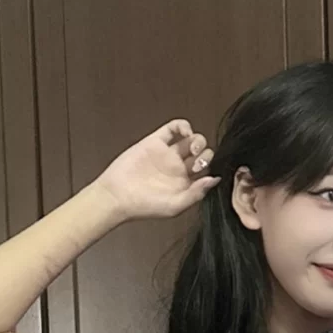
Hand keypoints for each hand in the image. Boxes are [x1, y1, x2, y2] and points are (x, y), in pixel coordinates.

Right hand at [93, 119, 220, 221]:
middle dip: (206, 154)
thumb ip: (196, 193)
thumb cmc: (145, 206)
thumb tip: (214, 180)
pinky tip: (185, 132)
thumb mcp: (175, 206)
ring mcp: (168, 154)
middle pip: (202, 154)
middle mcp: (179, 168)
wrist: (118, 196)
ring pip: (191, 140)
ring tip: (192, 147)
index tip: (205, 171)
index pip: (207, 171)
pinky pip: (173, 128)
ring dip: (198, 140)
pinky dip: (183, 126)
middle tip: (198, 161)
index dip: (211, 168)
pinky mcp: (155, 142)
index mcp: (186, 184)